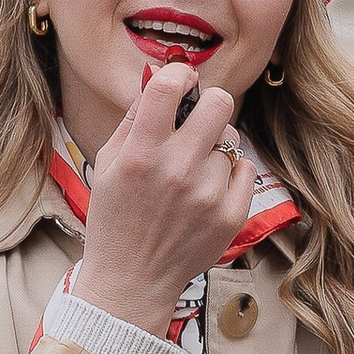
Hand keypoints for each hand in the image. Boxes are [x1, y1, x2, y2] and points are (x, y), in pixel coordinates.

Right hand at [67, 63, 255, 331]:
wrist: (132, 280)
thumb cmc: (116, 217)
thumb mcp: (108, 164)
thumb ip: (135, 118)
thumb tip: (162, 77)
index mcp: (141, 154)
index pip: (169, 86)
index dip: (179, 74)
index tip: (180, 81)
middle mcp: (176, 171)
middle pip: (219, 103)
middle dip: (209, 104)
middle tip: (197, 120)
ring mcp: (208, 194)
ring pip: (230, 139)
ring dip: (214, 147)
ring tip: (193, 171)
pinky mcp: (230, 214)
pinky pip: (245, 168)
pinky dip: (230, 172)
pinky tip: (208, 188)